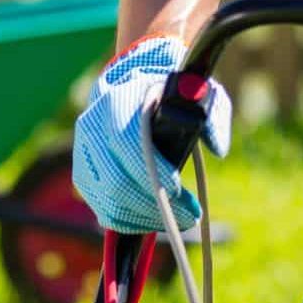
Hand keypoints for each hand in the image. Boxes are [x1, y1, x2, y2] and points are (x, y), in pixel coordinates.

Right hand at [73, 36, 232, 233]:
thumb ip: (212, 115)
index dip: (152, 170)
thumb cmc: (172, 87)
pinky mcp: (85, 174)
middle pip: (115, 180)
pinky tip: (157, 219)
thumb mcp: (198, 89)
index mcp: (117, 98)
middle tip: (190, 215)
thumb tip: (218, 148)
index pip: (126, 141)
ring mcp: (84, 152)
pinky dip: (131, 221)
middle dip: (155, 204)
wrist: (135, 80)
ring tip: (180, 218)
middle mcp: (92, 125)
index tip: (179, 188)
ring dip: (146, 218)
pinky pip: (103, 210)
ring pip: (108, 201)